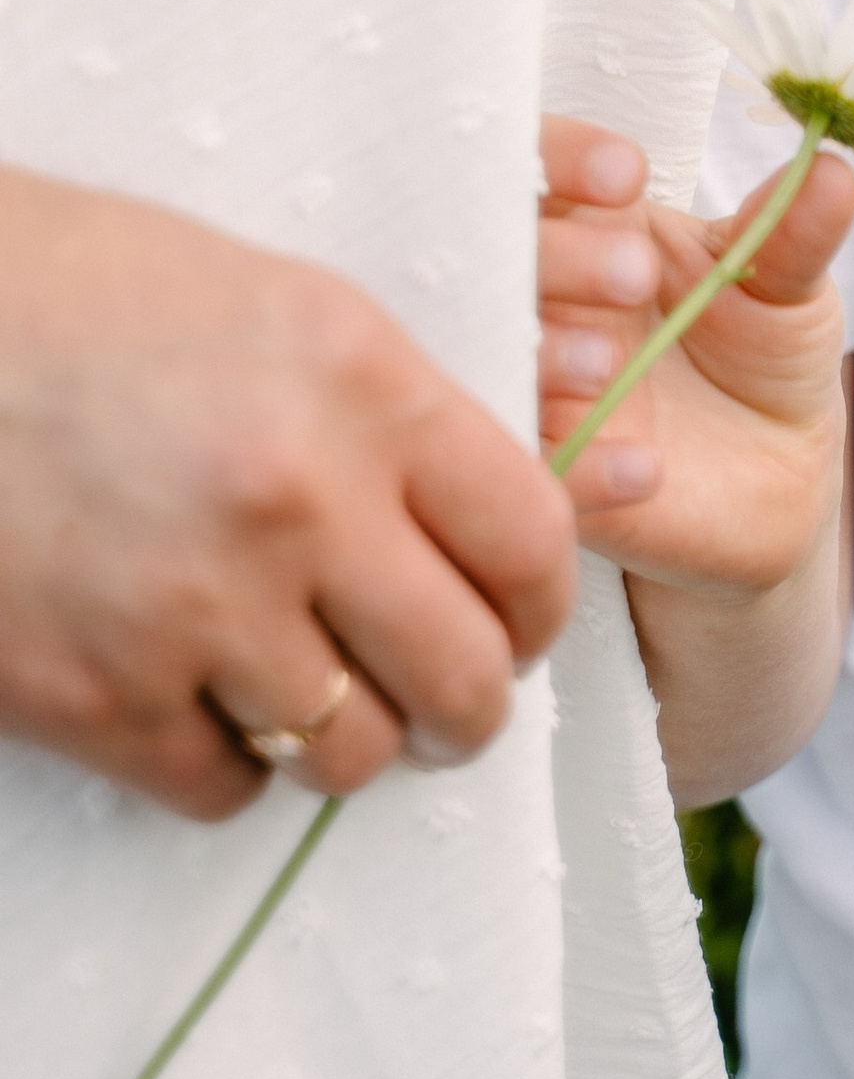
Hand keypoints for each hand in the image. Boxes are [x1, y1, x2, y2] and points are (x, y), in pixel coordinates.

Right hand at [0, 164, 578, 820]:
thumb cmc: (85, 293)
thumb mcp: (283, 308)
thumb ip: (391, 416)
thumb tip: (477, 525)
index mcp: (361, 387)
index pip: (530, 541)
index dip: (543, 604)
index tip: (522, 622)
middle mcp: (298, 502)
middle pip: (465, 674)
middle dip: (472, 706)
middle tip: (450, 702)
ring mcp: (195, 608)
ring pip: (350, 751)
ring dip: (347, 737)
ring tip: (315, 694)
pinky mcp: (94, 696)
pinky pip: (222, 785)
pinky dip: (227, 761)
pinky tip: (204, 701)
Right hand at [536, 122, 853, 599]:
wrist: (779, 468)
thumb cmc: (764, 345)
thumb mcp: (788, 284)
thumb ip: (796, 229)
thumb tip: (836, 166)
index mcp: (593, 225)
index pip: (544, 165)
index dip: (566, 157)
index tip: (625, 176)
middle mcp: (546, 299)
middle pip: (508, 256)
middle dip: (560, 256)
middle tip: (635, 275)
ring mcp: (541, 386)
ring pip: (504, 360)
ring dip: (551, 356)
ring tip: (611, 364)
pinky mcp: (555, 474)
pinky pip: (544, 469)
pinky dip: (585, 468)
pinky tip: (646, 469)